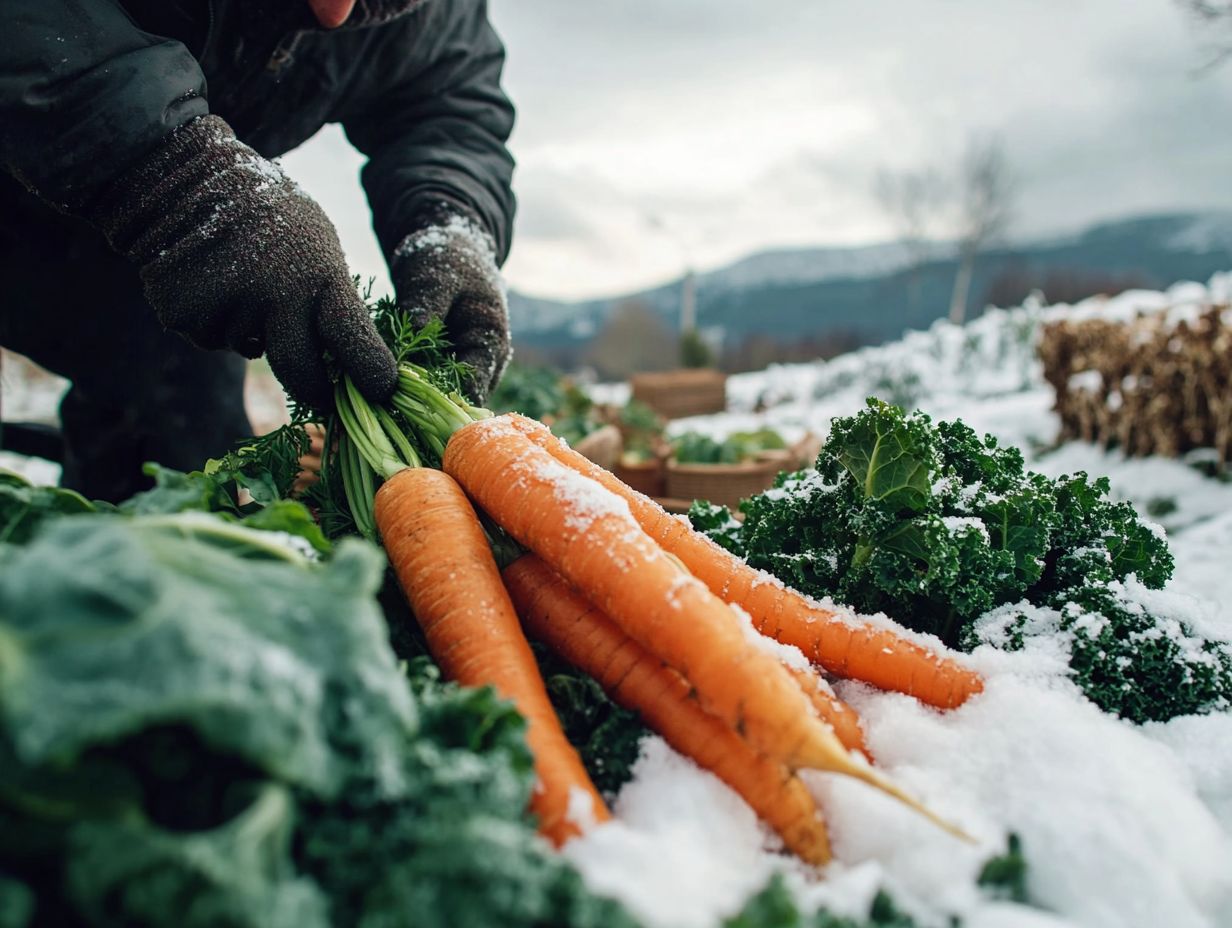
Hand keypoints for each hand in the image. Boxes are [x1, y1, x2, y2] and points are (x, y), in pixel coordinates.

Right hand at [87, 116, 396, 410]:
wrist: (187, 178)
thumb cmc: (269, 212)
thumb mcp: (315, 240)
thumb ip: (329, 294)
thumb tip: (345, 354)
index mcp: (319, 274)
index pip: (353, 338)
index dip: (371, 373)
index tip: (382, 393)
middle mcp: (276, 294)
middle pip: (301, 372)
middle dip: (316, 392)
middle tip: (325, 399)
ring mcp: (229, 305)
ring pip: (250, 349)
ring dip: (251, 330)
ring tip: (241, 276)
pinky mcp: (185, 313)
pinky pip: (211, 337)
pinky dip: (214, 319)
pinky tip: (209, 279)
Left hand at [391, 202, 510, 404]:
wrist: (445, 247)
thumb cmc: (446, 256)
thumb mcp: (435, 275)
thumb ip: (427, 306)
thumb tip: (415, 334)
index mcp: (491, 341)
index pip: (473, 387)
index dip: (441, 402)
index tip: (403, 405)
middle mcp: (483, 362)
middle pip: (458, 401)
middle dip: (424, 407)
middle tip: (384, 413)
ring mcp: (463, 365)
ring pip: (441, 397)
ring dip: (413, 400)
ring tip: (377, 406)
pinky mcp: (442, 364)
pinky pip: (426, 385)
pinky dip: (406, 387)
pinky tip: (377, 390)